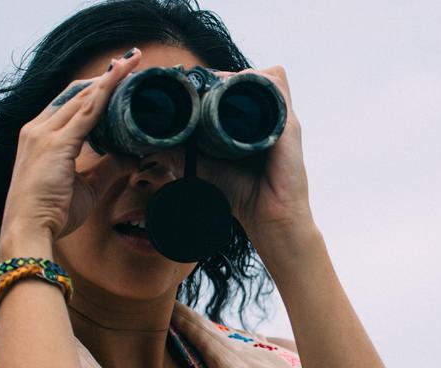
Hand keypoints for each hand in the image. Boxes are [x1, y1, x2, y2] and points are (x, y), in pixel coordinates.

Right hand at [0, 48, 143, 246]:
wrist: (28, 230)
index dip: (94, 89)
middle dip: (105, 77)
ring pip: (82, 97)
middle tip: (131, 62)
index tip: (117, 77)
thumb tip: (132, 156)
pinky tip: (120, 81)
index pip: (69, 104)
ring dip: (109, 79)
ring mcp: (43, 133)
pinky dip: (105, 94)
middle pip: (76, 93)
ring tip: (131, 64)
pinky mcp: (55, 143)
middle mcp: (37, 129)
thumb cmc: (52, 212)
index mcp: (40, 137)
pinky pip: (86, 112)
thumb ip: (108, 167)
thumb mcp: (88, 186)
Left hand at [195, 66, 317, 261]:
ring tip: (218, 88)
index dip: (216, 79)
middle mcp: (269, 119)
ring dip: (241, 76)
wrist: (268, 218)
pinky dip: (257, 81)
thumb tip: (151, 141)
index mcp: (252, 125)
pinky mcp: (289, 125)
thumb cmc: (242, 195)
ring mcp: (281, 119)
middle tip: (200, 84)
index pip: (238, 87)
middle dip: (225, 75)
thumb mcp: (204, 167)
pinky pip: (277, 86)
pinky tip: (236, 91)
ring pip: (265, 76)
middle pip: (250, 78)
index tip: (191, 83)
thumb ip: (182, 152)